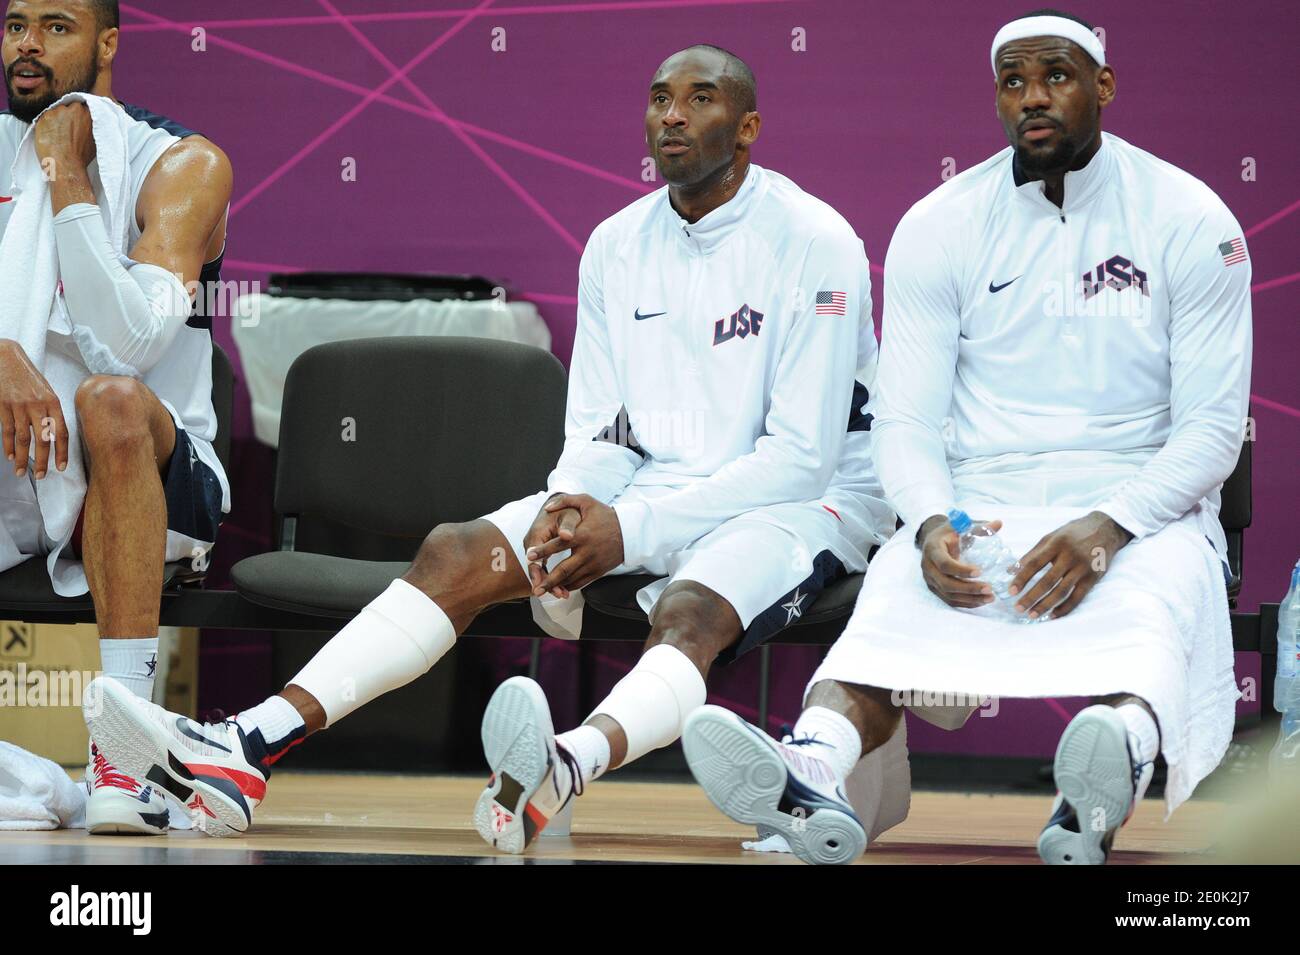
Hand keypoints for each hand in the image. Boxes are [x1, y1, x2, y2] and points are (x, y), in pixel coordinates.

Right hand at [0, 339, 68, 478]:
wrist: (6, 358)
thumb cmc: (29, 377)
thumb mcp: (46, 392)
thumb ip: (50, 412)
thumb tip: (51, 435)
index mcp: (53, 403)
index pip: (61, 432)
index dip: (62, 452)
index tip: (62, 467)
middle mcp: (38, 406)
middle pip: (42, 439)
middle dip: (42, 461)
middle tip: (41, 476)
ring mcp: (19, 406)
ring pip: (22, 438)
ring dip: (22, 458)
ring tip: (21, 472)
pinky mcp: (3, 406)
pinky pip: (7, 430)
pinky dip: (8, 446)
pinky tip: (10, 456)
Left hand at [33, 100, 95, 168]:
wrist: (66, 164)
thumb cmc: (81, 156)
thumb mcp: (95, 140)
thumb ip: (91, 126)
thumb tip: (88, 125)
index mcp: (90, 113)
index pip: (82, 107)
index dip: (78, 116)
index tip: (76, 122)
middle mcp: (75, 109)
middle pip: (69, 107)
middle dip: (67, 116)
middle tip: (66, 129)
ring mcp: (59, 111)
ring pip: (56, 111)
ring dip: (56, 120)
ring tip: (57, 135)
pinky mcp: (45, 116)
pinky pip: (45, 117)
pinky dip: (46, 125)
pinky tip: (50, 136)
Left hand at [530, 493, 624, 596]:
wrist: (629, 532)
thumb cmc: (606, 516)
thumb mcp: (587, 502)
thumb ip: (565, 500)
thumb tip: (547, 507)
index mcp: (581, 535)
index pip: (558, 545)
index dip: (543, 552)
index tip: (529, 557)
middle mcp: (586, 552)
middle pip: (563, 570)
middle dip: (547, 580)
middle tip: (535, 588)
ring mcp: (593, 564)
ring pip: (571, 579)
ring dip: (557, 586)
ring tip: (543, 591)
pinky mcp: (598, 571)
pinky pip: (581, 583)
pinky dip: (569, 587)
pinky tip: (559, 588)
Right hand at [918, 513, 998, 608]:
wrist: (932, 541)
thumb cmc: (948, 533)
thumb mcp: (960, 526)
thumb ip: (979, 526)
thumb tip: (999, 523)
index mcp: (933, 549)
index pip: (945, 564)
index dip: (961, 570)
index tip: (980, 572)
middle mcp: (928, 567)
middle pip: (946, 583)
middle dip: (969, 589)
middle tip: (989, 588)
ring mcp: (930, 580)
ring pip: (948, 595)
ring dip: (970, 598)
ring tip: (990, 597)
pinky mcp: (935, 588)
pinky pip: (949, 600)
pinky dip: (966, 603)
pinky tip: (981, 601)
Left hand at [1008, 511, 1132, 619]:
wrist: (1105, 529)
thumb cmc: (1072, 533)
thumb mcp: (1051, 537)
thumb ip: (1032, 554)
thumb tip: (1010, 571)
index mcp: (1056, 543)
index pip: (1035, 564)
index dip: (1022, 578)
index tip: (1011, 591)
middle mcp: (1070, 556)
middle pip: (1047, 581)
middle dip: (1031, 597)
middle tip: (1018, 608)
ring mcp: (1083, 568)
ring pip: (1061, 591)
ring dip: (1045, 605)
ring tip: (1032, 615)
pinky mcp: (1093, 577)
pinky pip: (1077, 597)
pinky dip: (1065, 608)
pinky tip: (1052, 615)